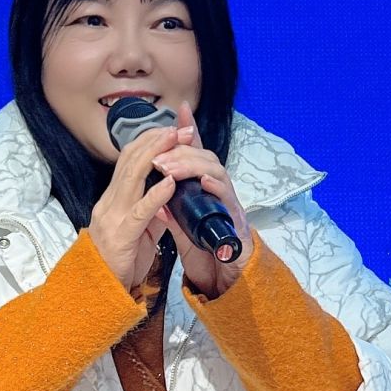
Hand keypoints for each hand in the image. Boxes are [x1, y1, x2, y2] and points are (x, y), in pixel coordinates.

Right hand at [88, 119, 184, 290]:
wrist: (101, 290)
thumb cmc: (122, 261)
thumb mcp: (140, 230)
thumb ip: (153, 210)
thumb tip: (170, 193)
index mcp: (113, 199)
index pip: (129, 160)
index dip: (150, 141)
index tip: (172, 129)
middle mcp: (110, 202)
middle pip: (130, 161)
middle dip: (157, 141)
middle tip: (180, 128)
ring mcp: (113, 217)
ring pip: (132, 177)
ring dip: (157, 156)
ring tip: (176, 140)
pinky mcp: (122, 235)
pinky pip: (140, 211)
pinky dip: (155, 194)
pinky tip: (170, 182)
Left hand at [150, 99, 254, 299]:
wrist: (226, 281)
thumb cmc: (207, 252)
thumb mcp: (182, 226)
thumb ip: (170, 208)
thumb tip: (153, 191)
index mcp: (203, 190)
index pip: (195, 155)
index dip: (189, 131)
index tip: (178, 108)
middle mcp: (218, 192)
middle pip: (205, 157)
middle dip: (181, 150)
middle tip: (158, 153)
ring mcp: (229, 204)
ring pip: (217, 171)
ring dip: (192, 165)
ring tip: (170, 167)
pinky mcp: (237, 222)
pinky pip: (228, 200)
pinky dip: (216, 187)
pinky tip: (203, 181)